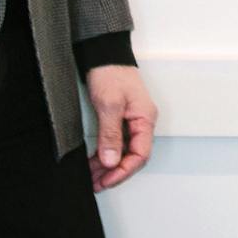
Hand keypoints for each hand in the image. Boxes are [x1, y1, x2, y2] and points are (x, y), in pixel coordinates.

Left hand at [85, 64, 156, 192]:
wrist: (103, 54)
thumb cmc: (111, 73)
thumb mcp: (110, 104)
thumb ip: (111, 134)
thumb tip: (112, 161)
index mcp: (145, 119)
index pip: (140, 154)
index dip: (124, 171)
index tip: (106, 180)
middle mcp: (141, 123)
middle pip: (132, 156)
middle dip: (114, 172)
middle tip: (95, 183)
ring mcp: (130, 121)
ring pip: (123, 152)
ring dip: (108, 166)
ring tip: (91, 177)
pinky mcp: (119, 119)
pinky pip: (116, 143)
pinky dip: (105, 155)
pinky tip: (93, 162)